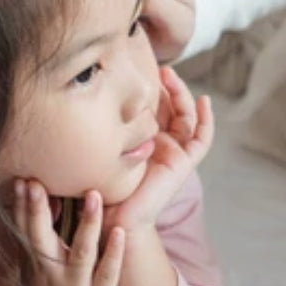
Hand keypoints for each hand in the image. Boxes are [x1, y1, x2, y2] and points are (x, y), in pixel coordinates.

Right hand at [11, 179, 125, 285]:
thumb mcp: (32, 266)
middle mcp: (51, 271)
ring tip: (94, 195)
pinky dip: (113, 253)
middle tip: (39, 183)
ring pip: (80, 252)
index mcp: (34, 261)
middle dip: (38, 211)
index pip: (25, 228)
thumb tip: (34, 195)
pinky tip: (119, 232)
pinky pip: (106, 273)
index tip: (22, 179)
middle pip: (42, 238)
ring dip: (87, 224)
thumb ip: (34, 234)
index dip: (22, 205)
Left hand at [103, 67, 213, 234]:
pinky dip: (207, 120)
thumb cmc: (99, 187)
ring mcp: (174, 152)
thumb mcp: (98, 150)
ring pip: (186, 117)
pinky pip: (202, 139)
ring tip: (171, 76)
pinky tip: (205, 100)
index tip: (138, 71)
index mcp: (142, 141)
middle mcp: (161, 145)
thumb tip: (79, 100)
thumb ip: (98, 130)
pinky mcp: (184, 162)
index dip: (151, 90)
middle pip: (171, 108)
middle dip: (167, 87)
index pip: (152, 108)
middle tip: (159, 69)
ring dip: (182, 95)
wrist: (113, 217)